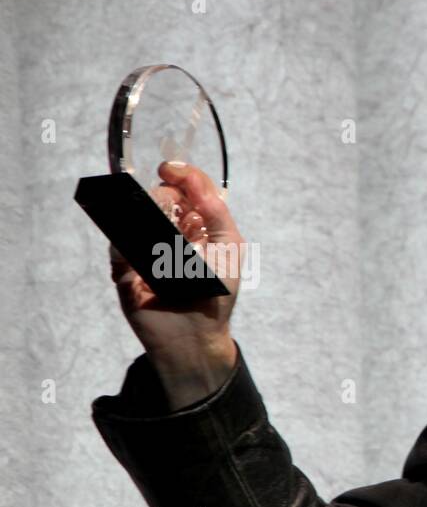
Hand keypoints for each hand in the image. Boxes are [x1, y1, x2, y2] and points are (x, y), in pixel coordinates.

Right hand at [109, 161, 244, 404]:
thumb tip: (197, 184)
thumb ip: (218, 214)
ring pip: (132, 215)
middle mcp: (167, 231)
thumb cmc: (217, 293)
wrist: (196, 336)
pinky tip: (144, 260)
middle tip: (175, 217)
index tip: (171, 170)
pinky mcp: (124, 270)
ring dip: (145, 217)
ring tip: (165, 241)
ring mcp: (143, 248)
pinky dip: (127, 247)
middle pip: (158, 196)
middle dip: (165, 197)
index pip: (184, 187)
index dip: (180, 174)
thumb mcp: (230, 250)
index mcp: (195, 224)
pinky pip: (117, 249)